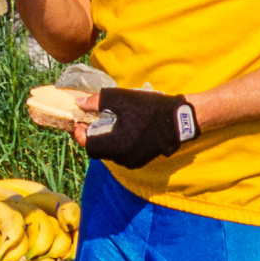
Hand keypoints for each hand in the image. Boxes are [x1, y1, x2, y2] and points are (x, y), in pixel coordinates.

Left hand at [72, 88, 198, 168]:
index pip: (87, 145)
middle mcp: (123, 158)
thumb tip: (79, 103)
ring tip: (105, 123)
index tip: (79, 121)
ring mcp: (134, 161)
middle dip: (91, 136)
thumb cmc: (149, 108)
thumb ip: (97, 102)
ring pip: (109, 153)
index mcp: (116, 145)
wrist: (180, 119)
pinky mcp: (142, 160)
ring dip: (103, 140)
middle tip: (91, 121)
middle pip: (97, 150)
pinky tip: (120, 129)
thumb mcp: (121, 99)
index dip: (79, 133)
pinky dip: (116, 144)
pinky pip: (121, 154)